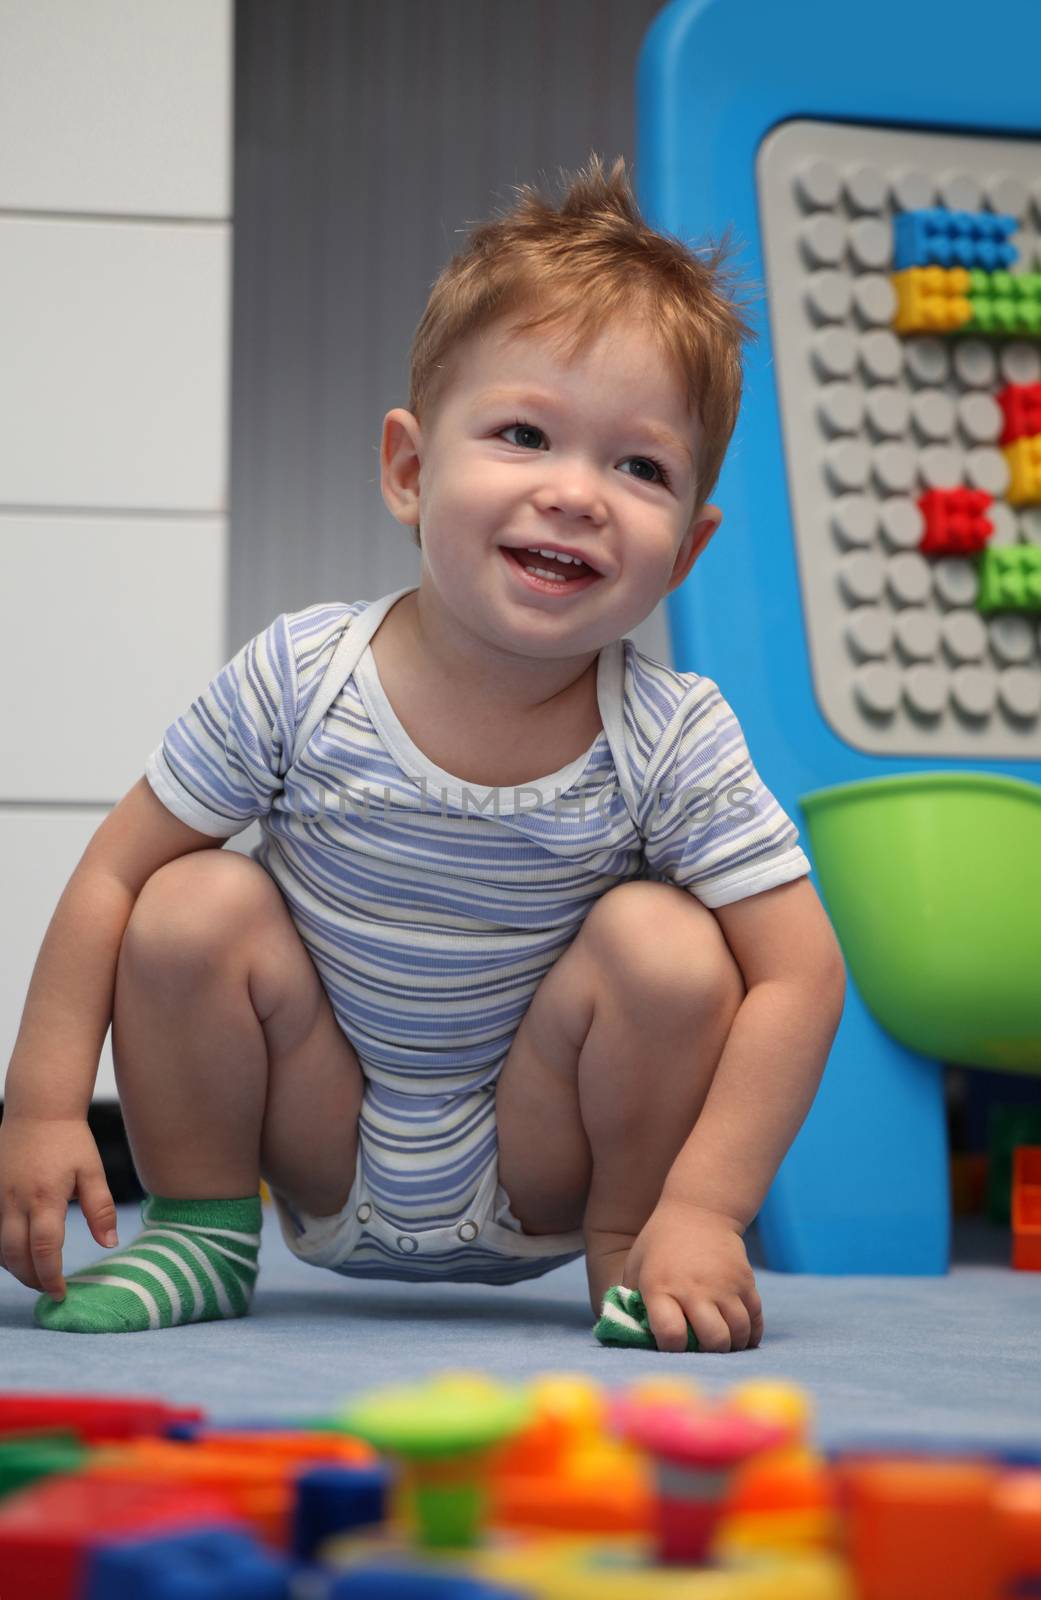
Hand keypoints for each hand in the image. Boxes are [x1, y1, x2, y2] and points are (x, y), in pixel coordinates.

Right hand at [0, 1113, 118, 1298]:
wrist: (37, 1110)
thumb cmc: (69, 1141)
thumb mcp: (92, 1171)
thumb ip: (101, 1209)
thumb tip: (109, 1243)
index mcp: (46, 1198)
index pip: (45, 1249)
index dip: (52, 1277)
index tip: (62, 1292)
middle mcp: (16, 1202)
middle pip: (16, 1257)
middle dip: (32, 1279)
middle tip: (50, 1289)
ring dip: (16, 1268)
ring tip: (38, 1275)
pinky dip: (4, 1251)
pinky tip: (20, 1255)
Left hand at [621, 1197, 762, 1352]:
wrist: (699, 1209)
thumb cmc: (660, 1242)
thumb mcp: (635, 1266)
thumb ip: (631, 1301)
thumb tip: (630, 1334)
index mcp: (661, 1287)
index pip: (672, 1335)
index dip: (672, 1349)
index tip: (672, 1344)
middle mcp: (695, 1289)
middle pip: (713, 1340)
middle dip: (708, 1353)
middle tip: (701, 1347)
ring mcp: (725, 1286)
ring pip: (738, 1333)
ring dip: (731, 1345)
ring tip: (720, 1340)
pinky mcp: (746, 1281)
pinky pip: (756, 1319)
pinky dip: (750, 1333)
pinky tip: (739, 1333)